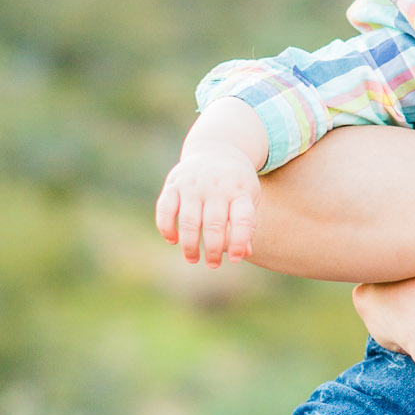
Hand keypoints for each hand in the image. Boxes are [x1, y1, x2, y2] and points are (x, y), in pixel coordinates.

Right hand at [156, 143, 260, 265]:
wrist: (218, 149)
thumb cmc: (236, 183)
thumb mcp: (249, 198)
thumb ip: (246, 225)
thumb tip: (243, 253)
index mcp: (240, 191)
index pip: (243, 219)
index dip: (239, 241)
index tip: (235, 258)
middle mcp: (217, 187)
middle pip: (215, 224)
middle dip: (213, 250)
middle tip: (213, 265)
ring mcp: (193, 184)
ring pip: (189, 221)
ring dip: (189, 245)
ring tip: (193, 259)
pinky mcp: (174, 183)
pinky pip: (165, 209)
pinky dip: (167, 227)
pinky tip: (173, 240)